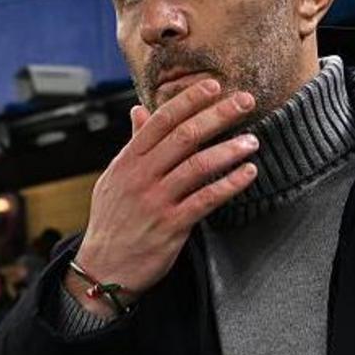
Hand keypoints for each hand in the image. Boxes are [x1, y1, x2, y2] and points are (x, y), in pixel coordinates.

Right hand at [67, 79, 258, 315]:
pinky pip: (205, 199)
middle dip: (217, 115)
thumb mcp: (115, 177)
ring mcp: (156, 201)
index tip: (213, 86)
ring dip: (229, 149)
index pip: (160, 120)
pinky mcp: (171, 226)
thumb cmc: (112, 220)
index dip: (189, 100)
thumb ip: (133, 144)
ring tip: (252, 140)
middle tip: (245, 101)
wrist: (103, 268)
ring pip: (197, 166)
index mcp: (128, 160)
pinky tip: (247, 174)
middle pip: (184, 136)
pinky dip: (229, 184)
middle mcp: (141, 176)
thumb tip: (138, 110)